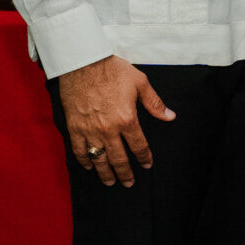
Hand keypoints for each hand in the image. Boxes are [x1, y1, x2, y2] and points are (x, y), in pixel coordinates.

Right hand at [60, 55, 173, 186]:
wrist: (83, 62)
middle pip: (119, 159)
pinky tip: (89, 167)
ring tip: (110, 182)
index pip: (139, 146)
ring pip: (99, 159)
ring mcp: (90, 130)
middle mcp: (109, 129)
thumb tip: (169, 116)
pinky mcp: (74, 127)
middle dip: (125, 173)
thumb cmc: (112, 69)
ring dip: (105, 173)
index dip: (144, 158)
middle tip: (129, 183)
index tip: (146, 165)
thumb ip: (154, 103)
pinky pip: (79, 150)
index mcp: (127, 119)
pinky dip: (84, 161)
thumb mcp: (140, 83)